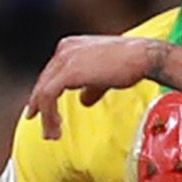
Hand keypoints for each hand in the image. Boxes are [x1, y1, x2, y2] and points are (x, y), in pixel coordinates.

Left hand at [22, 36, 161, 138]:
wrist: (141, 57)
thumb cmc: (129, 63)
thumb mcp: (104, 76)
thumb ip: (91, 87)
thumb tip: (84, 100)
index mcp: (71, 47)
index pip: (51, 73)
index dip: (44, 94)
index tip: (42, 112)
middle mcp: (64, 50)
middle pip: (43, 82)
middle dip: (40, 107)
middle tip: (44, 128)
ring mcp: (64, 59)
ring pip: (43, 91)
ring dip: (46, 116)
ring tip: (51, 134)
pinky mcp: (67, 72)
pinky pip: (48, 96)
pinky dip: (48, 114)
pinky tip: (56, 126)